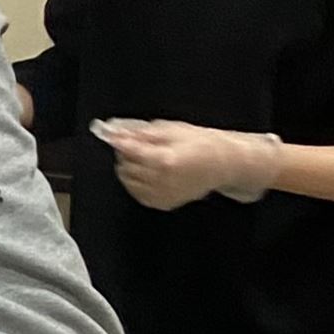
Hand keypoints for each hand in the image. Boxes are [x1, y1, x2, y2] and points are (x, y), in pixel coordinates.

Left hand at [93, 119, 284, 210]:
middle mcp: (162, 180)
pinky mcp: (162, 203)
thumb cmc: (201, 144)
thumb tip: (118, 132)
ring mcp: (162, 194)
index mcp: (165, 160)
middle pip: (125, 166)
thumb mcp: (172, 130)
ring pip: (128, 181)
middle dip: (126, 154)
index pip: (129, 151)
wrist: (222, 164)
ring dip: (130, 168)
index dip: (118, 142)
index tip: (111, 135)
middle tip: (136, 144)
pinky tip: (150, 172)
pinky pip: (136, 192)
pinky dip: (137, 182)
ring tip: (147, 158)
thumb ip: (142, 133)